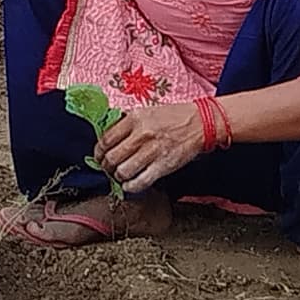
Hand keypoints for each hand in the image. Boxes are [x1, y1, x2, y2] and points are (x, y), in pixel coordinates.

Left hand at [96, 99, 214, 190]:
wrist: (200, 123)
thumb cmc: (174, 117)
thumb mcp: (147, 112)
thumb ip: (128, 123)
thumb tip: (110, 138)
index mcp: (135, 119)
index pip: (106, 139)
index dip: (99, 152)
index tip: (99, 156)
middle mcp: (141, 135)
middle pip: (112, 158)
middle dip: (106, 167)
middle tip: (109, 169)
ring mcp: (152, 151)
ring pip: (123, 172)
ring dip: (118, 177)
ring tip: (120, 176)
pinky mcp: (163, 166)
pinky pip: (140, 182)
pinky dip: (131, 187)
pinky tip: (130, 185)